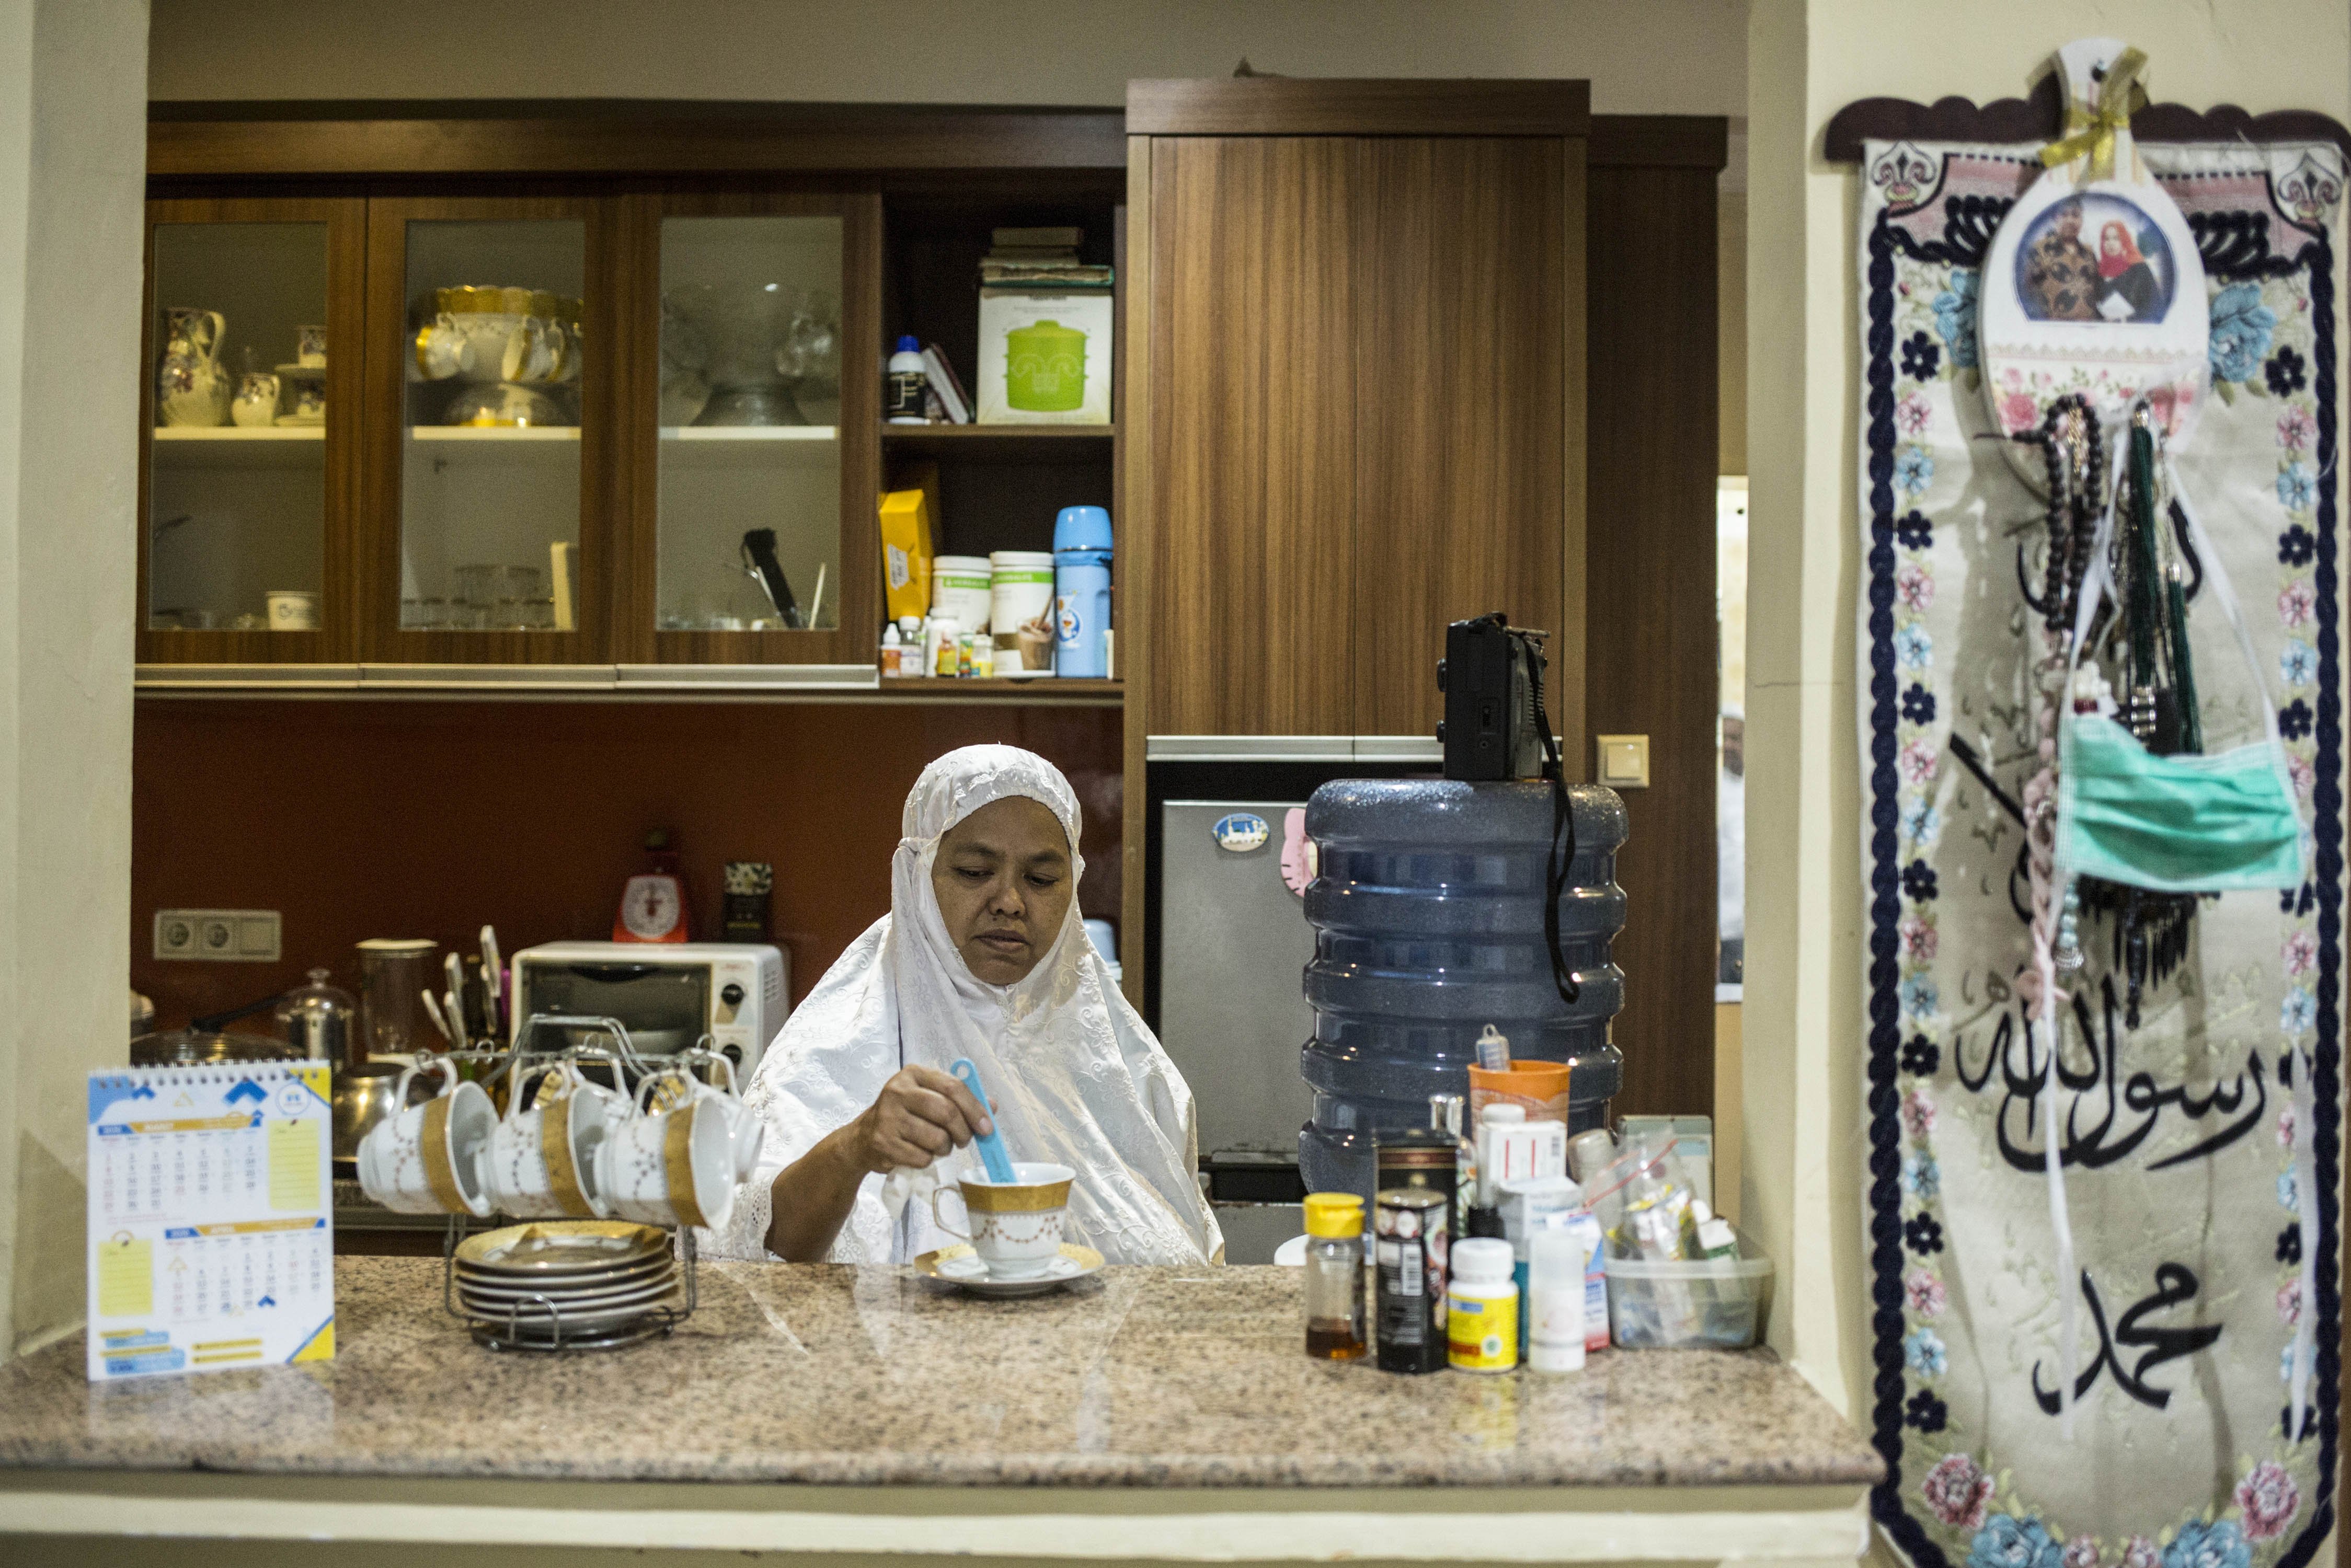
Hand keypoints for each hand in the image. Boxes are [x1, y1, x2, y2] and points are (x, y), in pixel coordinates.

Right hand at [843, 1064, 992, 1173]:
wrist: (862, 1138)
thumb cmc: (904, 1115)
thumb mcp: (928, 1098)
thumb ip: (960, 1100)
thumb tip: (992, 1107)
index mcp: (913, 1074)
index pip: (952, 1087)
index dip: (975, 1108)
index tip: (987, 1127)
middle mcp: (897, 1091)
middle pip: (946, 1112)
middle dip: (963, 1132)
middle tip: (964, 1141)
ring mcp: (888, 1117)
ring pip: (937, 1139)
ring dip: (945, 1148)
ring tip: (937, 1145)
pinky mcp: (883, 1142)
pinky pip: (922, 1158)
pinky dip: (928, 1160)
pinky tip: (917, 1152)